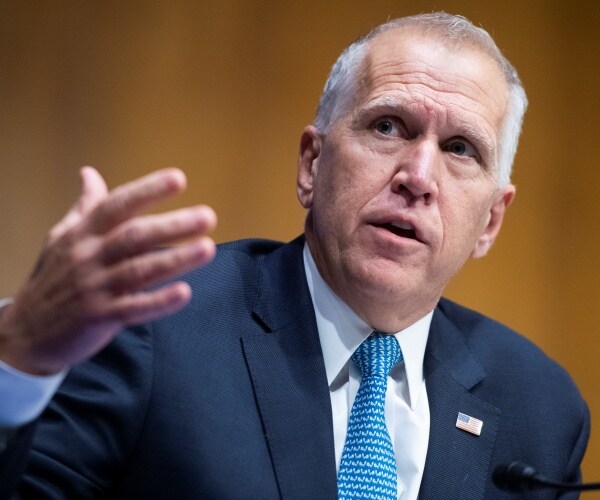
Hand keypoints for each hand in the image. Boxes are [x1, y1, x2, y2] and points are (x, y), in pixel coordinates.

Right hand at [0, 167, 216, 374]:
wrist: (27, 331)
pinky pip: (133, 309)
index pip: (118, 205)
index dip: (148, 190)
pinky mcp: (99, 317)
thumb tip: (89, 173)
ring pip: (139, 270)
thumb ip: (84, 208)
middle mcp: (89, 257)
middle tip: (208, 217)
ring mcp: (94, 288)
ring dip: (175, 259)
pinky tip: (184, 293)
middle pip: (135, 236)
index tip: (179, 179)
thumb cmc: (53, 278)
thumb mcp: (62, 238)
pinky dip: (159, 302)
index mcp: (83, 233)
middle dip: (173, 225)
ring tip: (207, 248)